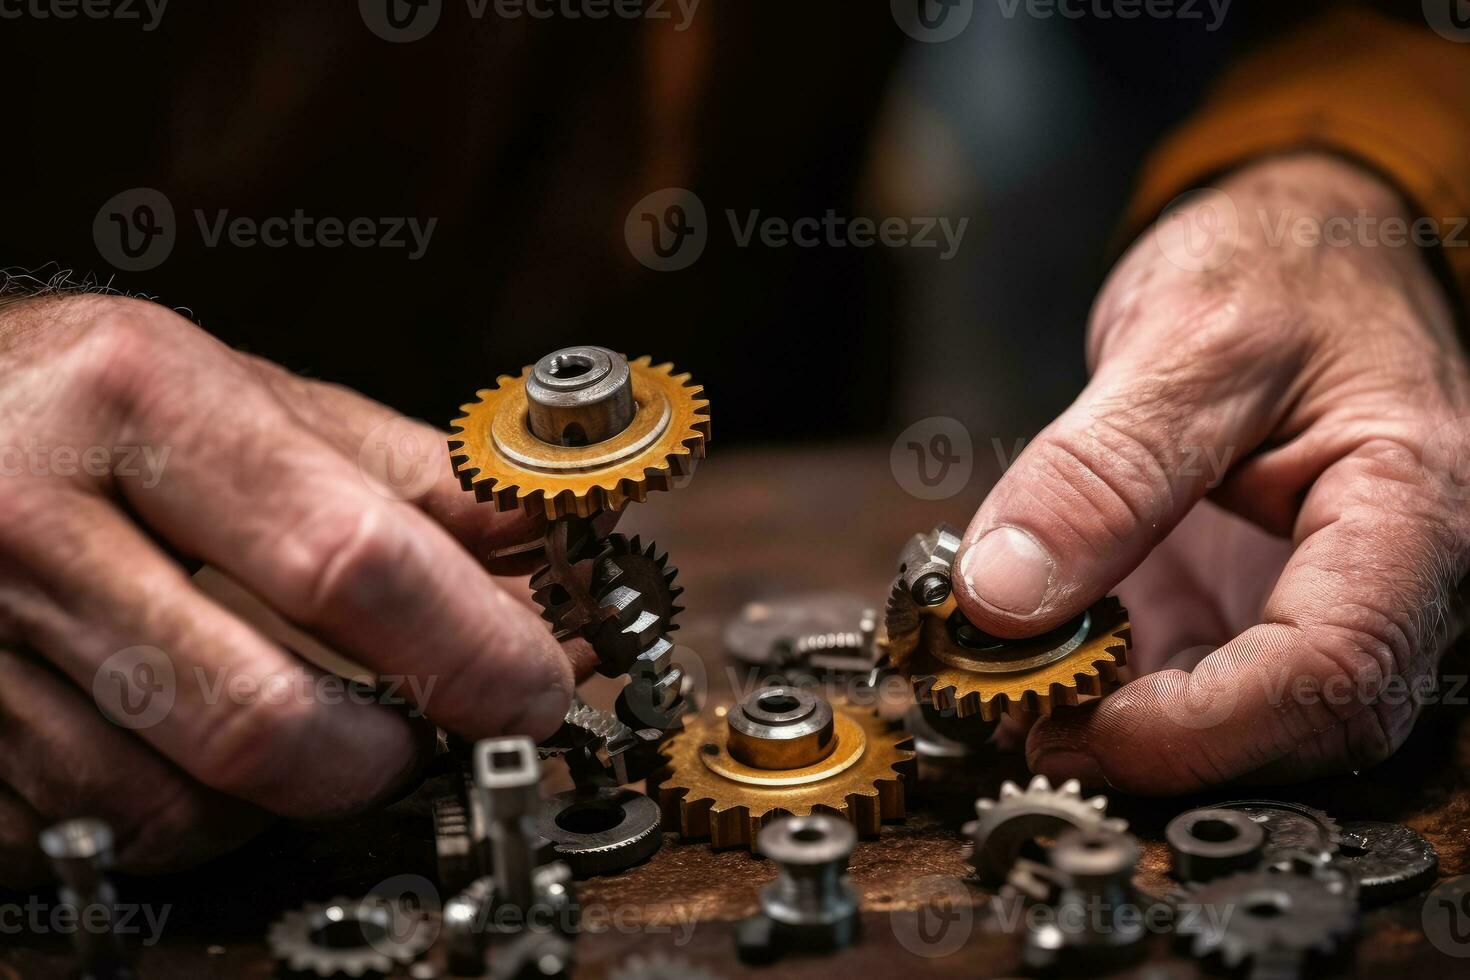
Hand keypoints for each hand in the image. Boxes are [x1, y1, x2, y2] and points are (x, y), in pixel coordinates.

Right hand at [0, 293, 574, 883]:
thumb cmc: (81, 403)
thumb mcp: (239, 390)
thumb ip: (399, 473)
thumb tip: (537, 548)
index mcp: (140, 396)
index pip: (349, 561)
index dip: (471, 647)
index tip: (534, 687)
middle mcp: (31, 513)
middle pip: (267, 716)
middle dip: (385, 755)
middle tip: (427, 731)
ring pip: (180, 805)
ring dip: (279, 796)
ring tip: (299, 723)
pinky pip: (92, 832)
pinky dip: (177, 814)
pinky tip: (185, 745)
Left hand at [956, 154, 1469, 793]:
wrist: (1294, 242)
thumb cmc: (1279, 265)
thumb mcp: (1183, 341)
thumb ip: (1099, 470)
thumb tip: (1002, 597)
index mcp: (1407, 503)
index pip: (1336, 664)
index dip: (1205, 726)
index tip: (1079, 725)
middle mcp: (1380, 573)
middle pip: (1304, 721)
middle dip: (1164, 747)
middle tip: (1026, 723)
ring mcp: (1312, 593)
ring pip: (1248, 720)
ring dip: (1132, 732)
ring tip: (1015, 698)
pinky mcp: (1250, 597)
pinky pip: (1196, 676)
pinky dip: (1115, 689)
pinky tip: (1038, 665)